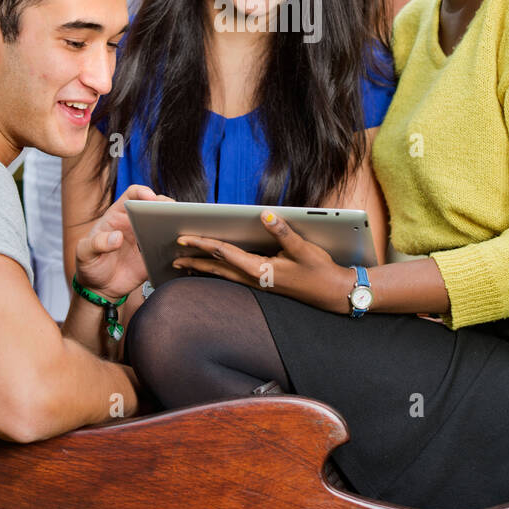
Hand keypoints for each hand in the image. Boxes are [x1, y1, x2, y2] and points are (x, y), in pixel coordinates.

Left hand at [75, 184, 172, 299]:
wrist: (100, 288)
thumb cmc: (90, 265)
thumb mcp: (84, 253)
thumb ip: (96, 244)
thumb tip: (116, 238)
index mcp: (118, 216)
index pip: (132, 196)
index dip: (142, 192)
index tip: (150, 198)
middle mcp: (135, 224)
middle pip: (155, 206)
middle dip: (166, 205)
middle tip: (172, 212)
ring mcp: (147, 238)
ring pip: (166, 224)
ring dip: (175, 223)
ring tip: (178, 228)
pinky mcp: (155, 255)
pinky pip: (169, 246)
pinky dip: (177, 244)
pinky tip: (180, 247)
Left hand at [173, 210, 351, 313]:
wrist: (334, 293)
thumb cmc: (320, 271)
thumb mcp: (303, 249)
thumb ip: (283, 231)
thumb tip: (264, 215)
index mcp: (260, 269)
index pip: (224, 253)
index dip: (203, 243)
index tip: (184, 238)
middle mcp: (256, 278)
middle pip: (218, 268)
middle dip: (195, 262)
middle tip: (174, 257)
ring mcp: (259, 283)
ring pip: (224, 275)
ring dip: (204, 270)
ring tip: (185, 267)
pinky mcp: (264, 283)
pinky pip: (234, 277)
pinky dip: (219, 272)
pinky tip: (215, 271)